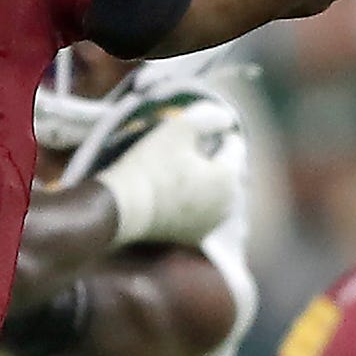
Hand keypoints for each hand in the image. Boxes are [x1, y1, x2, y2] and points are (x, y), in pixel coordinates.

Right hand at [94, 111, 241, 245]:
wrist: (120, 210)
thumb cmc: (150, 166)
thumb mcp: (178, 129)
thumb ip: (208, 117)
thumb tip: (226, 118)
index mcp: (229, 177)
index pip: (235, 146)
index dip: (218, 134)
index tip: (197, 131)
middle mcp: (228, 205)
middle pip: (228, 173)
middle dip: (215, 161)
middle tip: (190, 152)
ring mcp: (210, 225)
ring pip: (216, 195)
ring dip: (206, 184)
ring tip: (183, 174)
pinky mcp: (191, 238)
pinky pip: (200, 214)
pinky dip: (193, 204)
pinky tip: (176, 196)